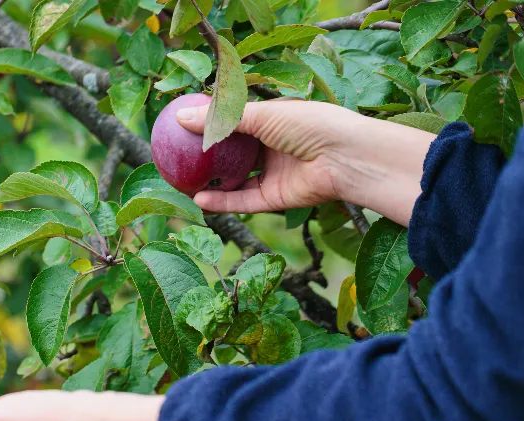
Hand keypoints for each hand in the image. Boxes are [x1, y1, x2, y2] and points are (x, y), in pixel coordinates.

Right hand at [176, 99, 436, 225]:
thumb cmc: (311, 125)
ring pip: (235, 180)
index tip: (181, 123)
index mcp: (274, 120)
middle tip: (176, 156)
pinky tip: (199, 199)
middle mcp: (272, 147)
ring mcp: (273, 173)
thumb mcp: (263, 115)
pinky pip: (243, 201)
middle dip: (207, 155)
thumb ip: (222, 119)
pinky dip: (221, 202)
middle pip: (233, 152)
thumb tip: (180, 117)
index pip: (237, 120)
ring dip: (210, 183)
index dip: (212, 121)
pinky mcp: (274, 198)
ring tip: (181, 183)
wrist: (347, 158)